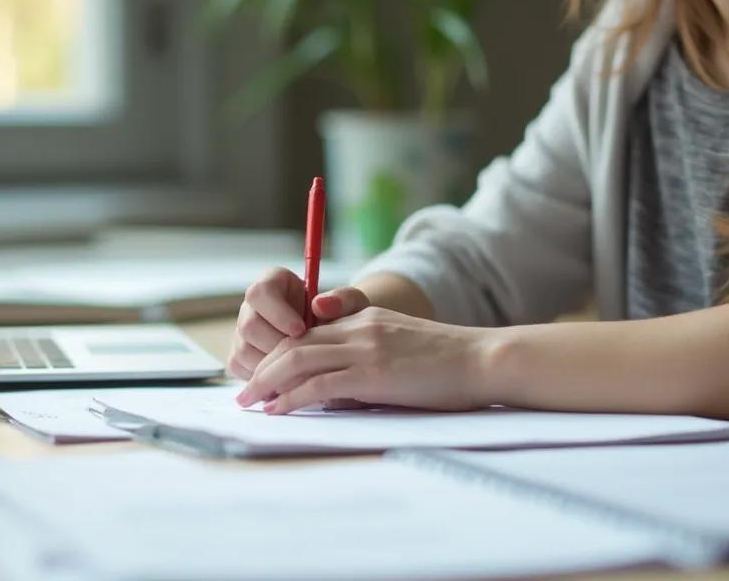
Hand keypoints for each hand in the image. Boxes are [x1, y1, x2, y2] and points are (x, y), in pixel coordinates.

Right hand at [227, 267, 371, 379]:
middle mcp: (251, 308)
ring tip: (299, 373)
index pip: (260, 293)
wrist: (336, 339)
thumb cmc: (341, 318)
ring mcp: (243, 334)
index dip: (277, 313)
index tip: (301, 329)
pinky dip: (263, 381)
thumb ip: (343, 300)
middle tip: (302, 359)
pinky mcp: (241, 357)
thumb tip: (319, 305)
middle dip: (276, 346)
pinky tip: (288, 385)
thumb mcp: (352, 306)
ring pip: (243, 351)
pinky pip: (241, 370)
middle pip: (248, 326)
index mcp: (271, 284)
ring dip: (271, 367)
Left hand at [235, 307, 494, 413]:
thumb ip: (370, 359)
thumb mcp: (402, 349)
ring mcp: (365, 348)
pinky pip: (319, 384)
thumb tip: (343, 390)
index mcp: (366, 319)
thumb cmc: (451, 364)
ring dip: (268, 383)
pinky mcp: (372, 372)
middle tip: (246, 393)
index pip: (310, 333)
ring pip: (299, 360)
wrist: (482, 359)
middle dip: (264, 369)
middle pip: (295, 344)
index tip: (264, 376)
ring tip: (251, 403)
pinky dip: (292, 397)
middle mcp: (359, 328)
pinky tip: (278, 410)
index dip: (281, 355)